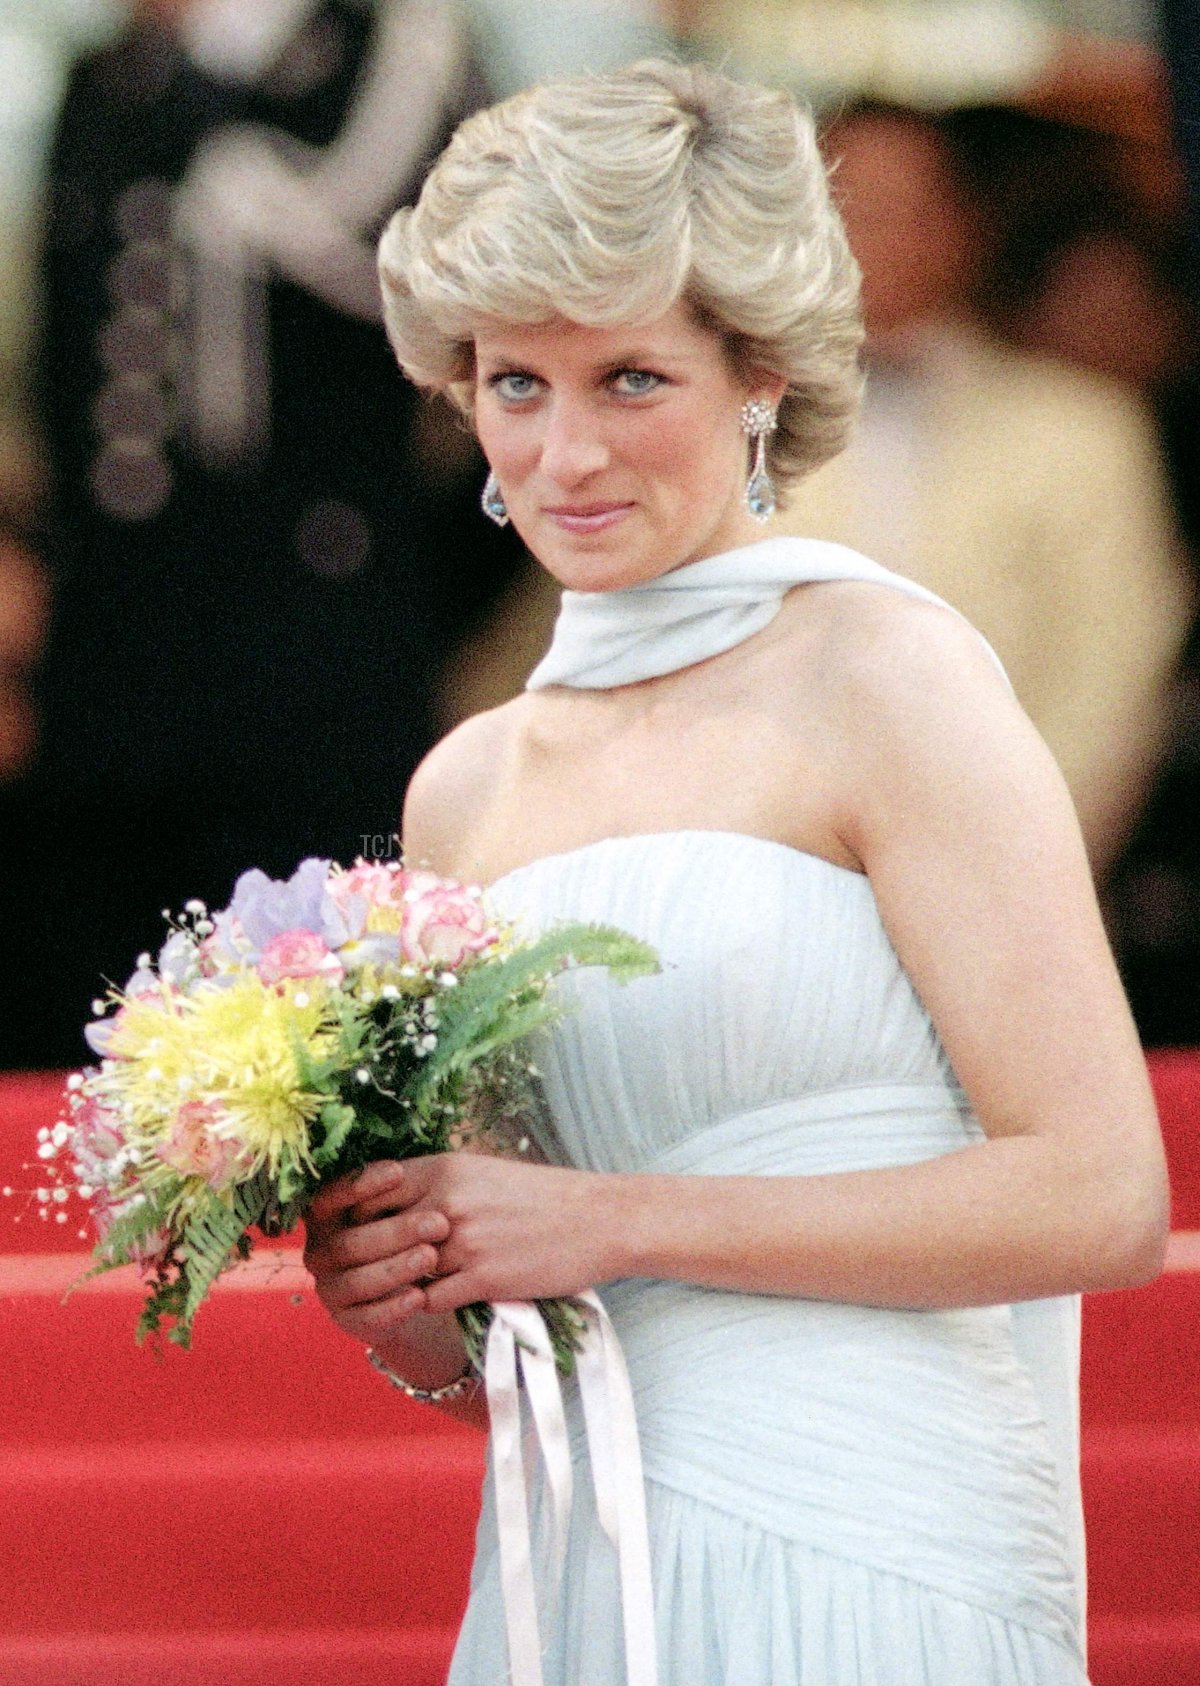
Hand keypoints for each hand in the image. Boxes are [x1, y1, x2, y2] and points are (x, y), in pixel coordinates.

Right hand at [303, 1162, 451, 1342]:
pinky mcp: (347, 1321)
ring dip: (396, 1268)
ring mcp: (330, 1289)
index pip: (331, 1196)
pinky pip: (367, 1317)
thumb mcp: (396, 1208)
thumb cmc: (403, 1233)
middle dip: (396, 1231)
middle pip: (350, 1243)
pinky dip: (393, 1307)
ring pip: (358, 1280)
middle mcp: (319, 1252)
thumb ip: (394, 1191)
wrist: (407, 1289)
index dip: (361, 1184)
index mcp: (324, 1216)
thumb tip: (407, 1166)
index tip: (399, 1171)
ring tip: (431, 1256)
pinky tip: (420, 1297)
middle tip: (438, 1222)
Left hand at [341, 1153, 616, 1315]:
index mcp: (444, 1168)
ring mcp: (462, 1242)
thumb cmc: (542, 1196)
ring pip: (402, 1271)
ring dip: (401, 1282)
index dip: (358, 1215)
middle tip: (367, 1268)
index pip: (370, 1192)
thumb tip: (394, 1200)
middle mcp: (446, 1202)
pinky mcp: (482, 1279)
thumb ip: (437, 1183)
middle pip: (376, 1235)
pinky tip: (437, 1300)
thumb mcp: (483, 1172)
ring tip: (402, 1287)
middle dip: (369, 1255)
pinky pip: (430, 1300)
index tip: (360, 1231)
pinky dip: (428, 1303)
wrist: (600, 1220)